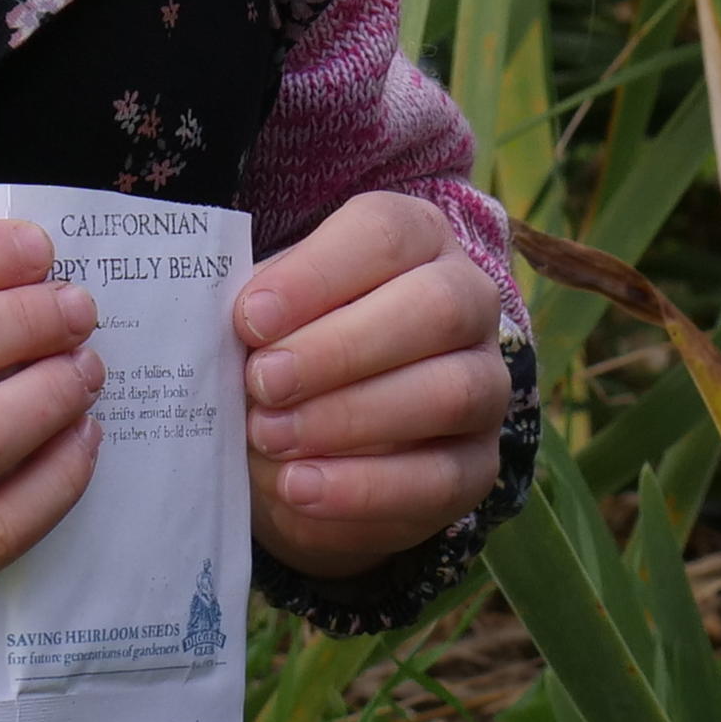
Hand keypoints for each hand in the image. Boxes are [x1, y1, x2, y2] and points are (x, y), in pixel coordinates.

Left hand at [236, 191, 511, 580]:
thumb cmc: (282, 356)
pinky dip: (363, 487)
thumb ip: (257, 314)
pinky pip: (441, 478)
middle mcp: (468, 302)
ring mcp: (485, 385)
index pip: (387, 234)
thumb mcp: (263, 323)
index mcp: (415, 241)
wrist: (303, 453)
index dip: (318, 273)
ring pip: (450, 391)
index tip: (250, 318)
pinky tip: (300, 487)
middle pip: (436, 307)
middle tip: (262, 383)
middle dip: (341, 349)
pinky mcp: (479, 465)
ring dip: (351, 417)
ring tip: (271, 437)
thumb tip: (234, 323)